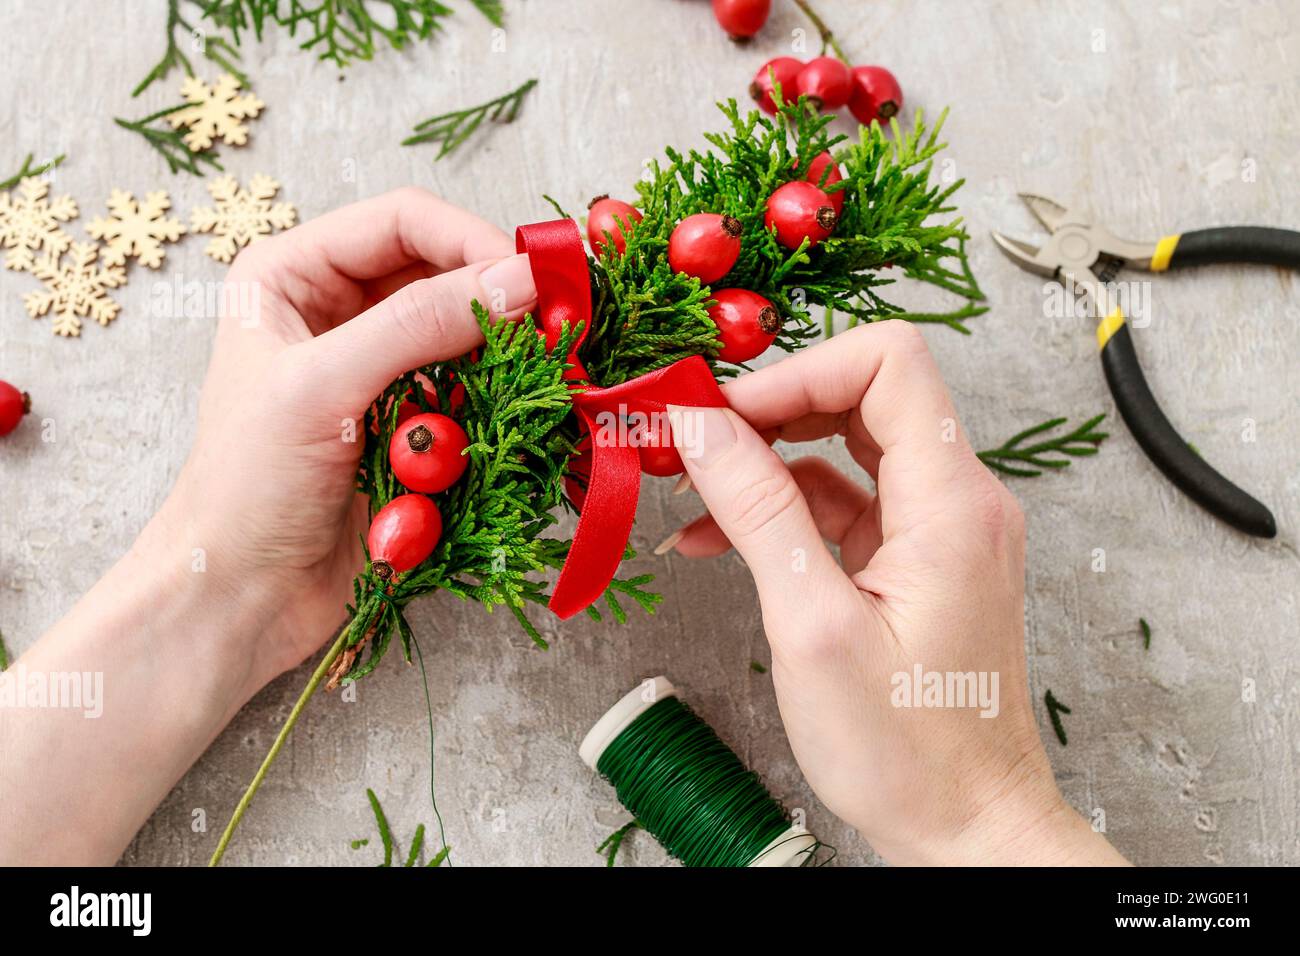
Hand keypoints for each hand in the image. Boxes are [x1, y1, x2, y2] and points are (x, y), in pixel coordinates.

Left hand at [165, 188, 537, 689]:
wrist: (245, 596)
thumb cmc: (248, 487)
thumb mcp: (322, 388)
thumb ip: (418, 325)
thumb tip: (519, 279)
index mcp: (294, 275)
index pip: (404, 221)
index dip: (470, 239)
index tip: (533, 279)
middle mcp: (339, 311)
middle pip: (444, 273)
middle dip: (497, 301)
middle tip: (555, 329)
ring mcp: (380, 370)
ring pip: (467, 336)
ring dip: (500, 361)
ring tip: (533, 381)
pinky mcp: (412, 425)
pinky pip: (473, 394)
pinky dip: (495, 407)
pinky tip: (509, 423)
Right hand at [665, 321, 1127, 865]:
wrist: (968, 827)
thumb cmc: (907, 751)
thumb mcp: (813, 626)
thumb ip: (758, 512)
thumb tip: (702, 428)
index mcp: (951, 503)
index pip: (888, 362)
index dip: (798, 370)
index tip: (724, 412)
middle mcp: (958, 501)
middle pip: (864, 395)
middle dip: (771, 408)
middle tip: (693, 439)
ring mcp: (939, 530)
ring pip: (848, 448)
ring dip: (767, 460)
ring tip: (692, 491)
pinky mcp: (918, 560)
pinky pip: (847, 503)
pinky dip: (785, 509)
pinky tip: (720, 538)